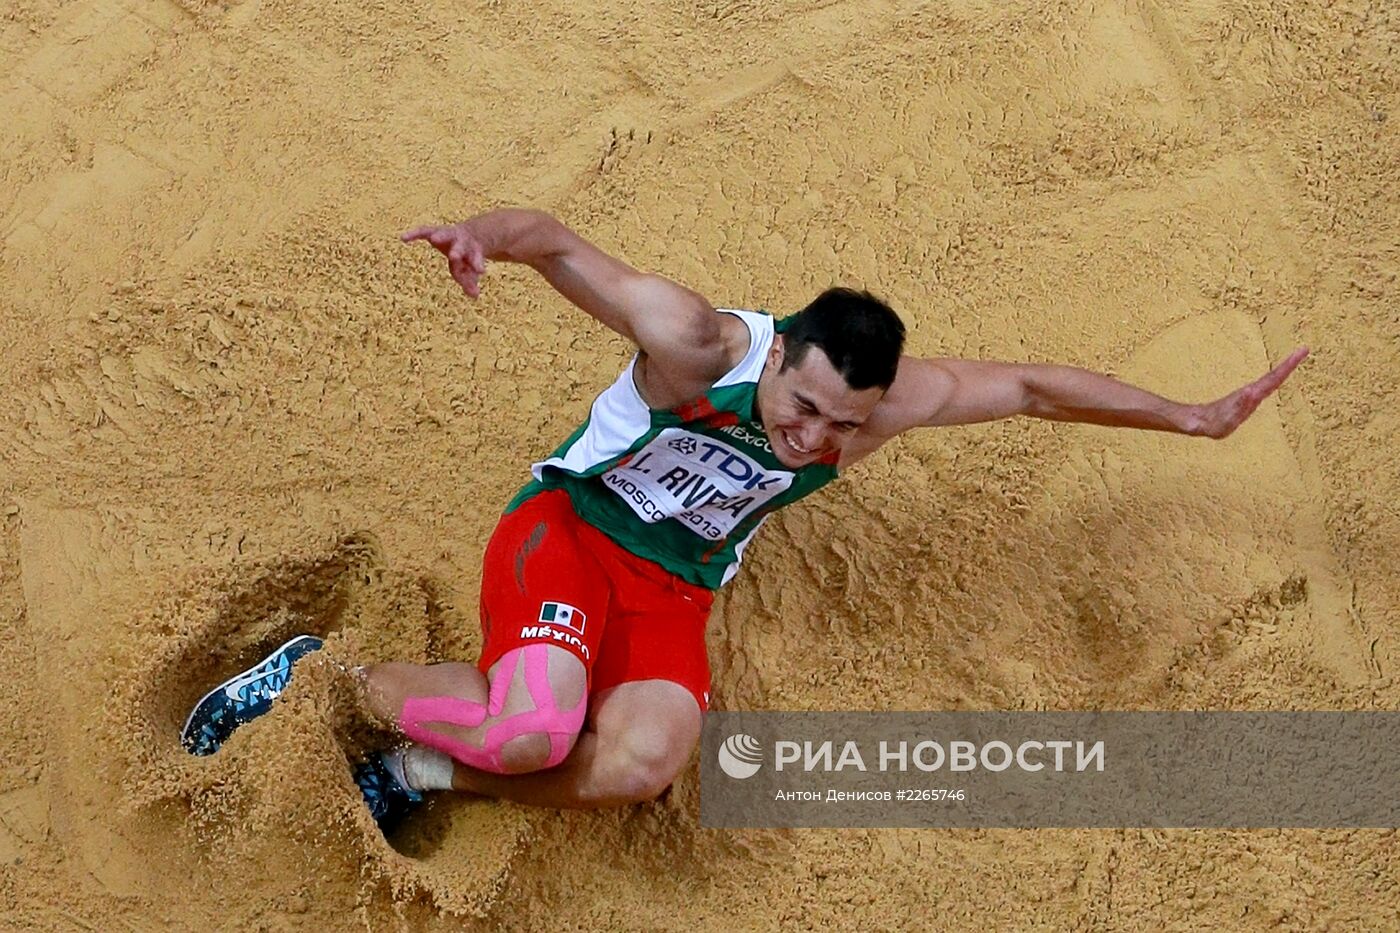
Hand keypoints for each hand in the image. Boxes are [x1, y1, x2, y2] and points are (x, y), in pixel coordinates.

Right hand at [401, 222, 487, 297]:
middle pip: (460, 246)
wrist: (468, 235)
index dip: (476, 265)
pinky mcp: (435, 230)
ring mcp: (449, 234)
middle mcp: (462, 241)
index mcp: (473, 251)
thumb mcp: (470, 271)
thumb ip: (471, 283)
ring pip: (445, 234)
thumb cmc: (467, 258)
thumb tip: (474, 296)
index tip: (480, 271)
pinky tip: (402, 238)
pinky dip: (414, 234)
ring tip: (433, 239)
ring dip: (440, 236)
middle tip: (454, 256)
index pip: (474, 260)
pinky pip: (424, 231)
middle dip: (457, 250)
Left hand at [1191, 347, 1308, 437]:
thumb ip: (1239, 406)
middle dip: (1290, 363)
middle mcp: (1252, 392)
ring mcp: (1249, 395)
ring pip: (1270, 380)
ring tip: (1297, 358)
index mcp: (1252, 394)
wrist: (1199, 422)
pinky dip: (1275, 378)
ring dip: (1284, 369)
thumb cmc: (1213, 423)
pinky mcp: (1247, 400)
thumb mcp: (1226, 418)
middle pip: (1275, 376)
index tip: (1301, 351)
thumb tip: (1252, 391)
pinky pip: (1265, 387)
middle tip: (1304, 350)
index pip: (1274, 378)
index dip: (1289, 365)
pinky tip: (1279, 376)